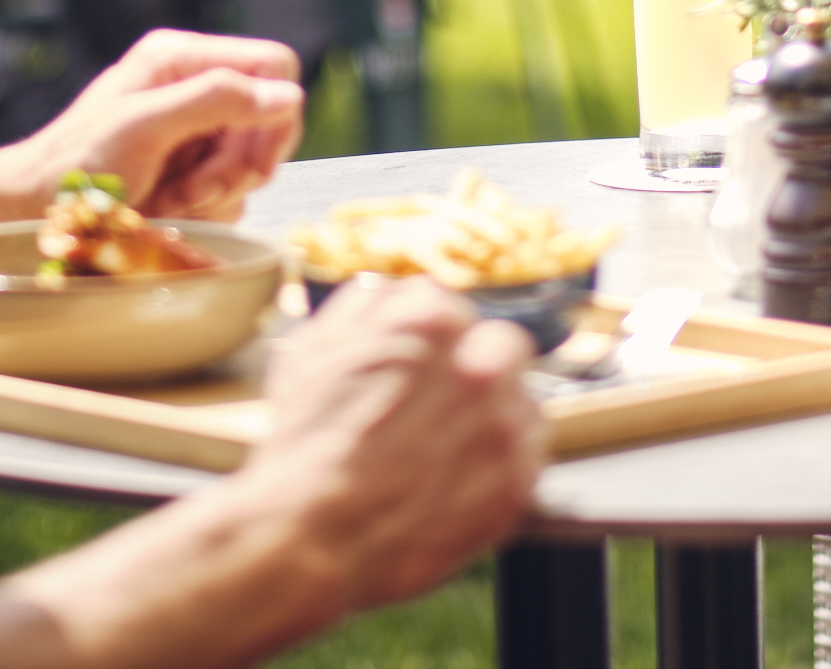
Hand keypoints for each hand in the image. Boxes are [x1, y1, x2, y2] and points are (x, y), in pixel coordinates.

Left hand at [0, 30, 305, 222]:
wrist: (30, 215)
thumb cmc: (74, 168)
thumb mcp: (144, 127)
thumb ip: (214, 100)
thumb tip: (287, 95)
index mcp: (180, 58)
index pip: (274, 67)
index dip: (274, 117)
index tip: (253, 165)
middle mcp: (192, 86)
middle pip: (268, 123)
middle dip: (237, 167)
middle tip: (193, 193)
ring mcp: (193, 131)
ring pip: (251, 165)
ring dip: (216, 195)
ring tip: (165, 203)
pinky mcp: (190, 170)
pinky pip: (231, 194)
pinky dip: (206, 212)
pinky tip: (165, 212)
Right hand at [243, 277, 545, 612]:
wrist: (312, 535)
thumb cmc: (305, 444)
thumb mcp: (313, 348)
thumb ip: (365, 305)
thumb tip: (391, 294)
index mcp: (431, 319)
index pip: (448, 306)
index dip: (425, 341)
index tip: (412, 366)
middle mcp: (480, 365)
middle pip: (501, 344)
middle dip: (476, 365)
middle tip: (440, 400)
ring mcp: (505, 426)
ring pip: (520, 401)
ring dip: (492, 415)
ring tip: (442, 448)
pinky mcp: (517, 482)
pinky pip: (526, 459)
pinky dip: (499, 466)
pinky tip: (454, 479)